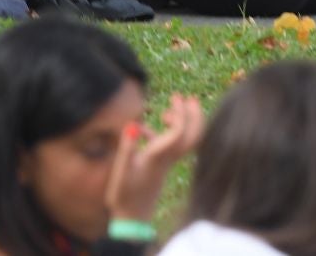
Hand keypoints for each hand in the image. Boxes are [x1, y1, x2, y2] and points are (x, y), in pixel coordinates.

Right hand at [106, 93, 203, 220]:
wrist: (132, 219)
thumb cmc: (124, 195)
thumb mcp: (121, 171)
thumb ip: (126, 147)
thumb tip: (132, 125)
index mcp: (158, 158)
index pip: (179, 133)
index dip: (181, 114)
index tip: (177, 97)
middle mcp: (167, 160)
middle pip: (191, 137)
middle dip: (194, 117)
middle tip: (189, 98)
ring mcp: (165, 164)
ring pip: (183, 141)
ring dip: (181, 124)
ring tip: (167, 111)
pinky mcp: (159, 168)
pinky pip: (168, 147)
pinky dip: (161, 134)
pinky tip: (142, 130)